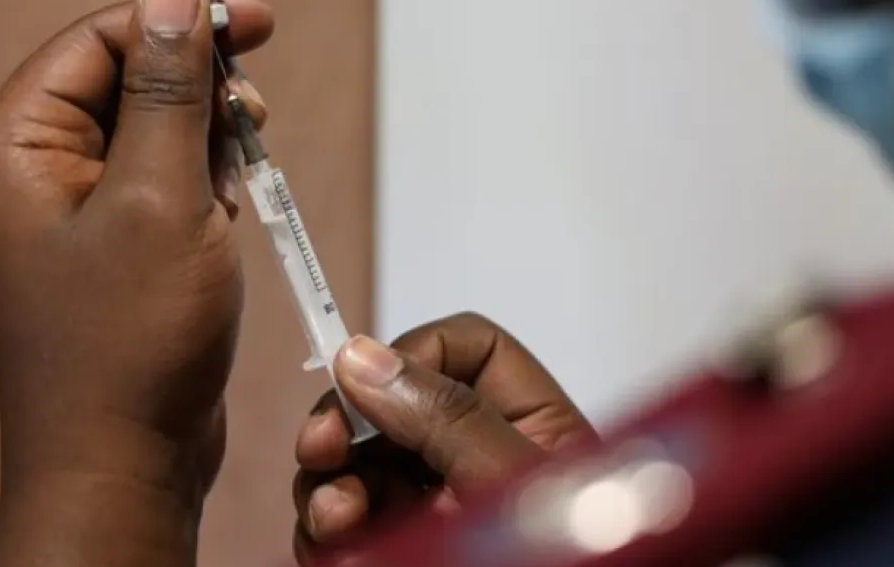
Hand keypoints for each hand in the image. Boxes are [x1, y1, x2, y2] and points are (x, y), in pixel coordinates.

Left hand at [0, 0, 271, 564]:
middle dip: (196, 88)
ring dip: (205, 138)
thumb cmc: (129, 344)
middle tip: (252, 108)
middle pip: (122, 77)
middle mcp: (26, 171)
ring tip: (237, 176)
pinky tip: (225, 209)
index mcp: (11, 147)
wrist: (122, 464)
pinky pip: (156, 178)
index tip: (251, 18)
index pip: (96, 40)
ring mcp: (65, 211)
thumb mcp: (161, 196)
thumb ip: (168, 86)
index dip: (175, 20)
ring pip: (149, 127)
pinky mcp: (104, 244)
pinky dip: (200, 181)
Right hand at [291, 314, 595, 561]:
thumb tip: (364, 356)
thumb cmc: (573, 559)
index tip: (364, 381)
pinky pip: (344, 532)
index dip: (412, 351)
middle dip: (348, 425)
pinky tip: (333, 551)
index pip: (466, 349)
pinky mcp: (401, 556)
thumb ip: (446, 420)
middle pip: (392, 405)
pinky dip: (327, 537)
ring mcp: (435, 517)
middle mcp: (479, 464)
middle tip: (320, 450)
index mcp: (532, 427)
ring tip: (334, 519)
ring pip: (356, 470)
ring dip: (329, 484)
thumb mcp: (514, 489)